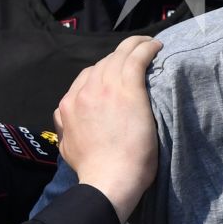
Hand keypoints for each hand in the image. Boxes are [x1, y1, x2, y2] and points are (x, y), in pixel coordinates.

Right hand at [55, 35, 164, 217]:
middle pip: (103, 64)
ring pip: (120, 56)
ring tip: (148, 44)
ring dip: (134, 46)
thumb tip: (67, 127)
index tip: (118, 74)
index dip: (104, 72)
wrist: (109, 179)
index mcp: (69, 105)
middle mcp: (84, 92)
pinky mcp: (127, 89)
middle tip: (136, 55)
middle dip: (120, 57)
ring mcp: (105, 89)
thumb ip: (67, 131)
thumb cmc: (95, 171)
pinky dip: (146, 49)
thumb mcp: (68, 148)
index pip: (86, 78)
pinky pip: (136, 59)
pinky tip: (156, 46)